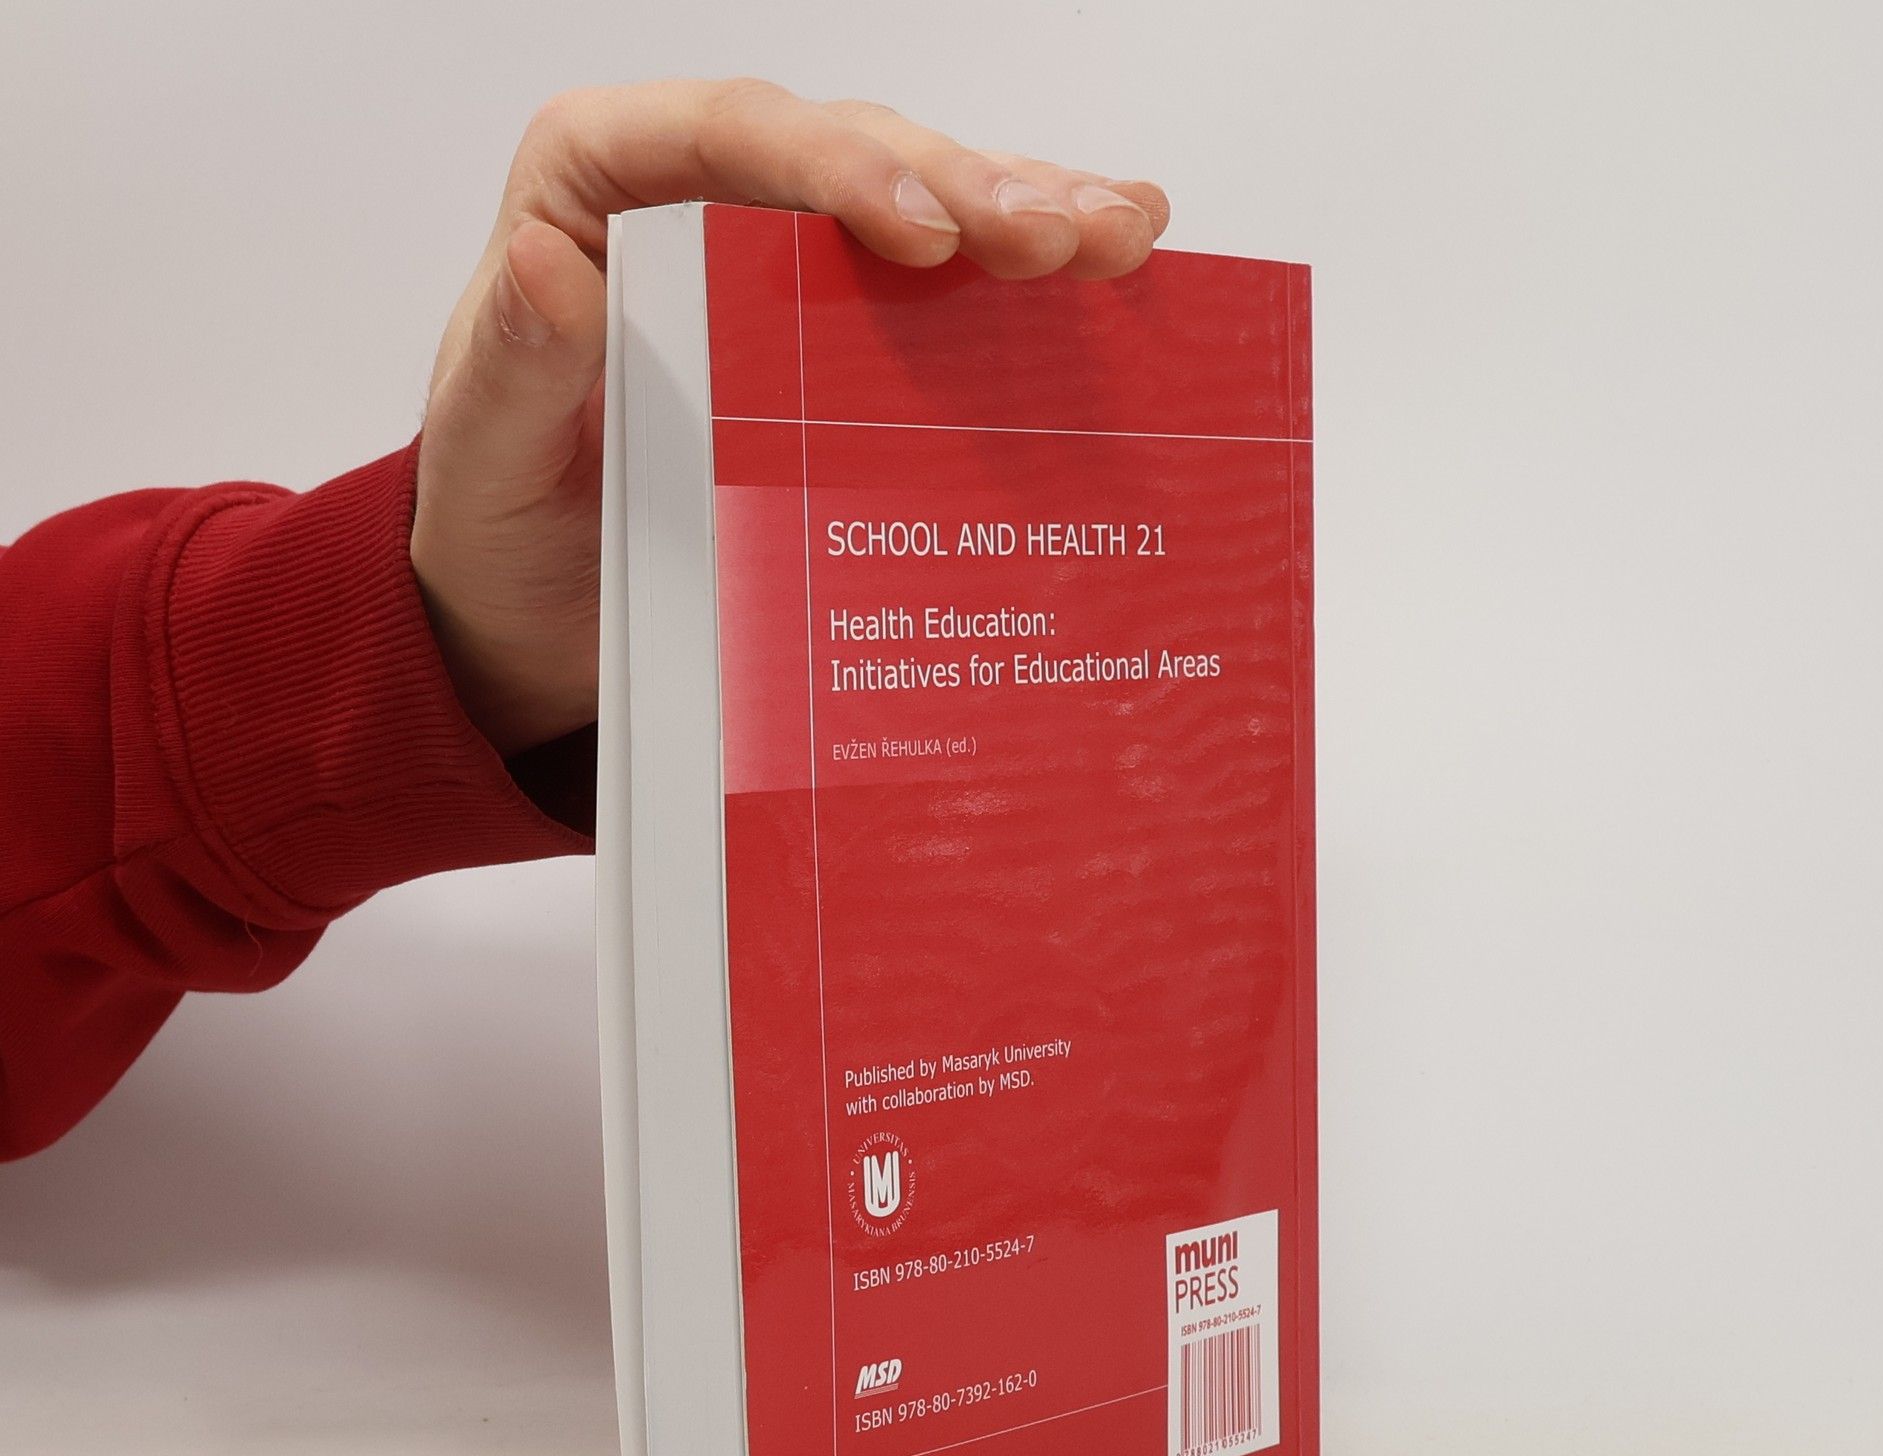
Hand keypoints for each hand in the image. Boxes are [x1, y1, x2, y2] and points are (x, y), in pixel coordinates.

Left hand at [408, 80, 1171, 757]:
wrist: (532, 615)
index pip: (727, 136)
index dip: (835, 166)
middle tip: (1061, 238)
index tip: (922, 229)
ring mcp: (783, 270)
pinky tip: (1113, 272)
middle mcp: (703, 203)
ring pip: (918, 202)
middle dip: (965, 187)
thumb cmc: (499, 522)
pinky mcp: (840, 343)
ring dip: (1025, 212)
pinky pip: (938, 292)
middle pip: (848, 159)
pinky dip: (1024, 285)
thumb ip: (519, 359)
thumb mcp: (486, 451)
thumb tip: (551, 263)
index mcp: (601, 188)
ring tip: (1118, 236)